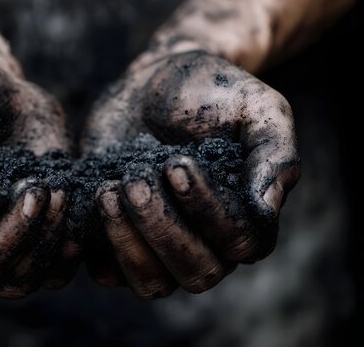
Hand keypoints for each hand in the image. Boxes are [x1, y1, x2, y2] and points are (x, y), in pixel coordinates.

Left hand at [81, 51, 299, 296]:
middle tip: (134, 179)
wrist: (155, 80)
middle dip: (161, 228)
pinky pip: (107, 271)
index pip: (239, 244)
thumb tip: (267, 209)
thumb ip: (274, 154)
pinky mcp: (119, 239)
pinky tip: (89, 197)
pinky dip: (95, 246)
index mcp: (246, 216)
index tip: (176, 164)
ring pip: (151, 283)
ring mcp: (160, 246)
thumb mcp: (256, 107)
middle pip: (195, 274)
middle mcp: (207, 243)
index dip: (208, 212)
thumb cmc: (212, 91)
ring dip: (127, 243)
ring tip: (107, 191)